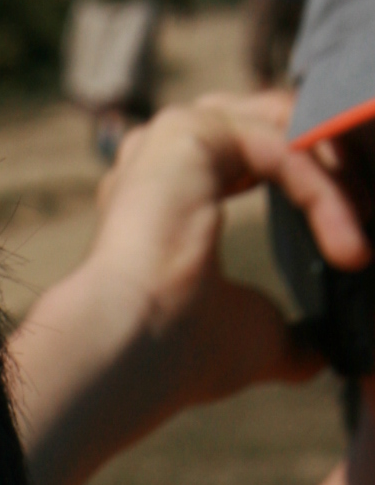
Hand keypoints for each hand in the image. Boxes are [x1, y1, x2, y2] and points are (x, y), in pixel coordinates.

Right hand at [11, 93, 371, 484]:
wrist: (133, 353)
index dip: (321, 192)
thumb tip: (318, 356)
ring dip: (338, 178)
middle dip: (338, 169)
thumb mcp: (254, 335)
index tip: (358, 248)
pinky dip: (323, 195)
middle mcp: (168, 156)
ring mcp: (173, 136)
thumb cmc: (179, 353)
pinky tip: (347, 247)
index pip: (268, 156)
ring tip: (366, 228)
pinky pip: (281, 147)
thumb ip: (288, 334)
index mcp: (175, 192)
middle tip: (373, 220)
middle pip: (283, 128)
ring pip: (287, 130)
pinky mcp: (187, 131)